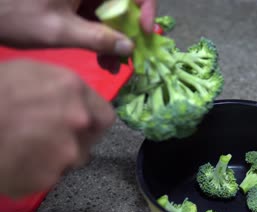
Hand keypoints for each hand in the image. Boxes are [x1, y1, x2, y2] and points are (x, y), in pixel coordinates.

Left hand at [0, 0, 155, 72]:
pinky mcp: (74, 0)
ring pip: (112, 12)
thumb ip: (98, 39)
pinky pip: (97, 16)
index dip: (146, 8)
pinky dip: (102, 36)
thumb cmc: (16, 15)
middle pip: (124, 2)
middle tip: (127, 59)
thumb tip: (129, 48)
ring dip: (116, 38)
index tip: (144, 33)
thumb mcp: (59, 31)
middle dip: (129, 32)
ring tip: (112, 66)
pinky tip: (102, 58)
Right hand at [0, 59, 114, 198]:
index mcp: (73, 89)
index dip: (91, 123)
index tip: (80, 127)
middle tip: (48, 139)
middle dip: (74, 142)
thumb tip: (71, 102)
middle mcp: (77, 120)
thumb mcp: (27, 73)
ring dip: (54, 158)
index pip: (104, 115)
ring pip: (70, 161)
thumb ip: (60, 90)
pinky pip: (47, 178)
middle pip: (89, 141)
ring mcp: (65, 152)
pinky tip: (14, 163)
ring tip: (24, 150)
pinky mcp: (47, 178)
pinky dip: (34, 174)